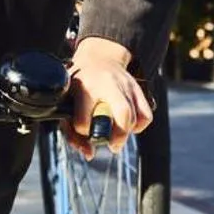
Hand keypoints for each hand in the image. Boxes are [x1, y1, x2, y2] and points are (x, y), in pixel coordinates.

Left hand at [65, 37, 153, 158]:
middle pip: (122, 114)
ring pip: (134, 117)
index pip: (83, 121)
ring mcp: (126, 85)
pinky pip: (146, 115)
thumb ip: (72, 132)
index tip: (80, 128)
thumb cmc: (79, 87)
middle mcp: (107, 84)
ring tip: (116, 133)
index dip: (81, 130)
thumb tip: (90, 155)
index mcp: (83, 87)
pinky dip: (139, 125)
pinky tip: (128, 125)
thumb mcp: (67, 103)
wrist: (98, 59)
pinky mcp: (138, 89)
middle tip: (112, 145)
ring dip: (126, 132)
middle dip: (118, 136)